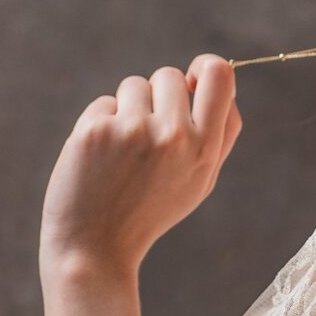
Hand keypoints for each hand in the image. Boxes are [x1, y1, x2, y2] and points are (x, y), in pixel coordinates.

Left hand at [39, 54, 240, 278]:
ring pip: (134, 86)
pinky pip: (103, 103)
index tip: (194, 76)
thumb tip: (214, 77)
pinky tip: (100, 158)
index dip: (207, 68)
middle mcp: (174, 137)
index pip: (219, 77)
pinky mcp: (96, 130)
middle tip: (147, 136)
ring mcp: (133, 131)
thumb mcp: (199, 182)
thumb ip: (215, 134)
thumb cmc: (149, 211)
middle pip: (171, 76)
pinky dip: (100, 124)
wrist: (96, 247)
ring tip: (123, 152)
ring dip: (127, 110)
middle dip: (158, 96)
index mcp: (205, 150)